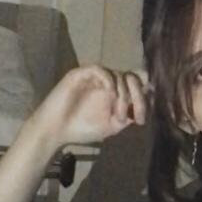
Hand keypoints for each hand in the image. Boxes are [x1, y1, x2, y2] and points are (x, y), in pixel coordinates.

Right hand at [26, 65, 149, 152]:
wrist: (56, 131)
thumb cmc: (82, 129)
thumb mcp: (112, 126)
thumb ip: (127, 115)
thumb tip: (145, 106)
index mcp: (116, 93)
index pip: (138, 85)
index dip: (144, 99)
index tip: (140, 120)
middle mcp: (107, 83)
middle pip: (133, 76)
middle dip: (138, 95)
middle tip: (135, 114)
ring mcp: (94, 78)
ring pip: (119, 74)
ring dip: (123, 95)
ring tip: (117, 115)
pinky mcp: (81, 74)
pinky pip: (100, 70)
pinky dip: (109, 82)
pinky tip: (110, 96)